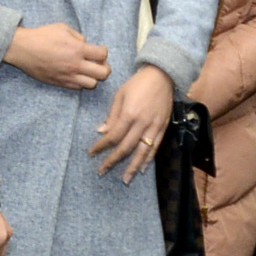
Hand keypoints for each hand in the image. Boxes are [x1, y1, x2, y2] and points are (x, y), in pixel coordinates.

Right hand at [6, 23, 110, 89]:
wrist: (23, 49)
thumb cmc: (42, 36)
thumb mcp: (63, 28)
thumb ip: (79, 37)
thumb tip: (86, 45)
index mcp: (77, 49)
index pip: (102, 55)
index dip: (104, 52)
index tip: (99, 50)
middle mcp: (75, 65)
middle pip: (103, 73)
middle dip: (105, 67)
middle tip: (99, 63)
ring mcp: (68, 76)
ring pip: (92, 84)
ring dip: (93, 77)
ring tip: (87, 70)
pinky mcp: (60, 83)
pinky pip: (78, 88)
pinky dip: (81, 82)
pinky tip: (76, 74)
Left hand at [90, 65, 175, 179]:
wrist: (162, 75)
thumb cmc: (138, 83)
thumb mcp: (120, 95)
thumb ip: (112, 116)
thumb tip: (102, 132)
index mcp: (129, 114)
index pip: (113, 136)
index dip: (101, 146)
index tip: (92, 153)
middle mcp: (142, 123)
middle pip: (126, 148)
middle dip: (113, 161)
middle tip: (102, 171)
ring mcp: (154, 127)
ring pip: (142, 152)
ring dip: (132, 167)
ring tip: (125, 179)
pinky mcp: (163, 128)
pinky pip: (155, 147)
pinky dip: (148, 159)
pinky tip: (142, 168)